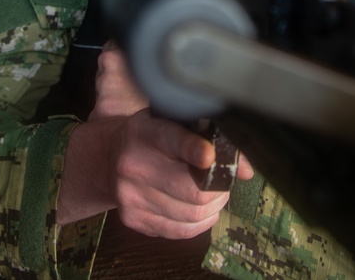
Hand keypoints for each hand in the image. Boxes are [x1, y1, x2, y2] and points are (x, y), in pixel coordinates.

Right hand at [58, 39, 254, 232]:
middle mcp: (133, 165)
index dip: (193, 149)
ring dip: (214, 206)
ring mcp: (130, 195)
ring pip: (192, 213)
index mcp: (144, 132)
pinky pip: (180, 230)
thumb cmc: (153, 138)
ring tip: (215, 194)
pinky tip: (204, 210)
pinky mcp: (133, 219)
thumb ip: (210, 137)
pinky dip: (201, 222)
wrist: (108, 159)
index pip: (171, 140)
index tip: (210, 156)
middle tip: (225, 182)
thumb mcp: (173, 123)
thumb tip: (245, 169)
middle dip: (219, 188)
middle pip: (192, 189)